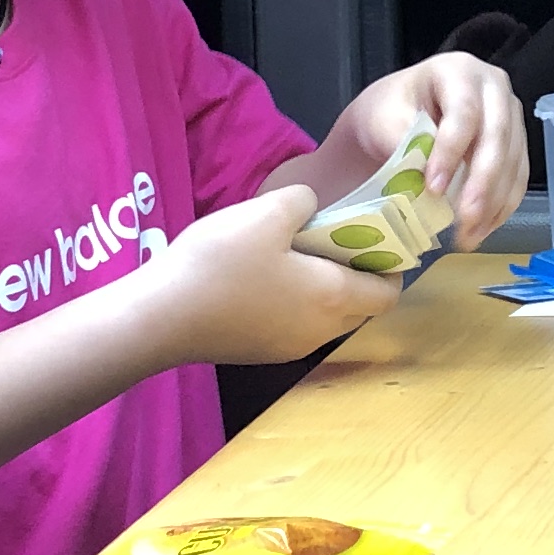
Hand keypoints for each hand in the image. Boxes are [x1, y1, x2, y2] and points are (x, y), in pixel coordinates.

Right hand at [143, 185, 403, 363]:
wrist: (161, 317)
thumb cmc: (221, 262)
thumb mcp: (266, 213)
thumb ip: (302, 202)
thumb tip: (313, 206)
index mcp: (333, 298)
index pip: (389, 294)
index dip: (392, 267)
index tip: (378, 239)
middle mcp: (320, 331)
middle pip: (361, 308)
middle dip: (360, 276)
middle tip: (339, 240)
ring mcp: (290, 347)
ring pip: (328, 319)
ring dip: (327, 290)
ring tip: (300, 254)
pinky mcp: (261, 352)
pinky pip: (298, 326)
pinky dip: (299, 304)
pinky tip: (267, 278)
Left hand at [334, 51, 530, 244]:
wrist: (402, 112)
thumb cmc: (392, 109)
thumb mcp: (384, 115)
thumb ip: (401, 138)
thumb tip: (420, 174)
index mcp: (459, 70)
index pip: (463, 112)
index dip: (451, 151)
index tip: (433, 187)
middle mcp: (494, 88)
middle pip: (497, 137)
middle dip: (482, 183)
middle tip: (464, 220)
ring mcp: (510, 115)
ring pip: (513, 161)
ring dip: (494, 203)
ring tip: (469, 236)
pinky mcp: (516, 143)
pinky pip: (518, 177)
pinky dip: (502, 207)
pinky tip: (483, 229)